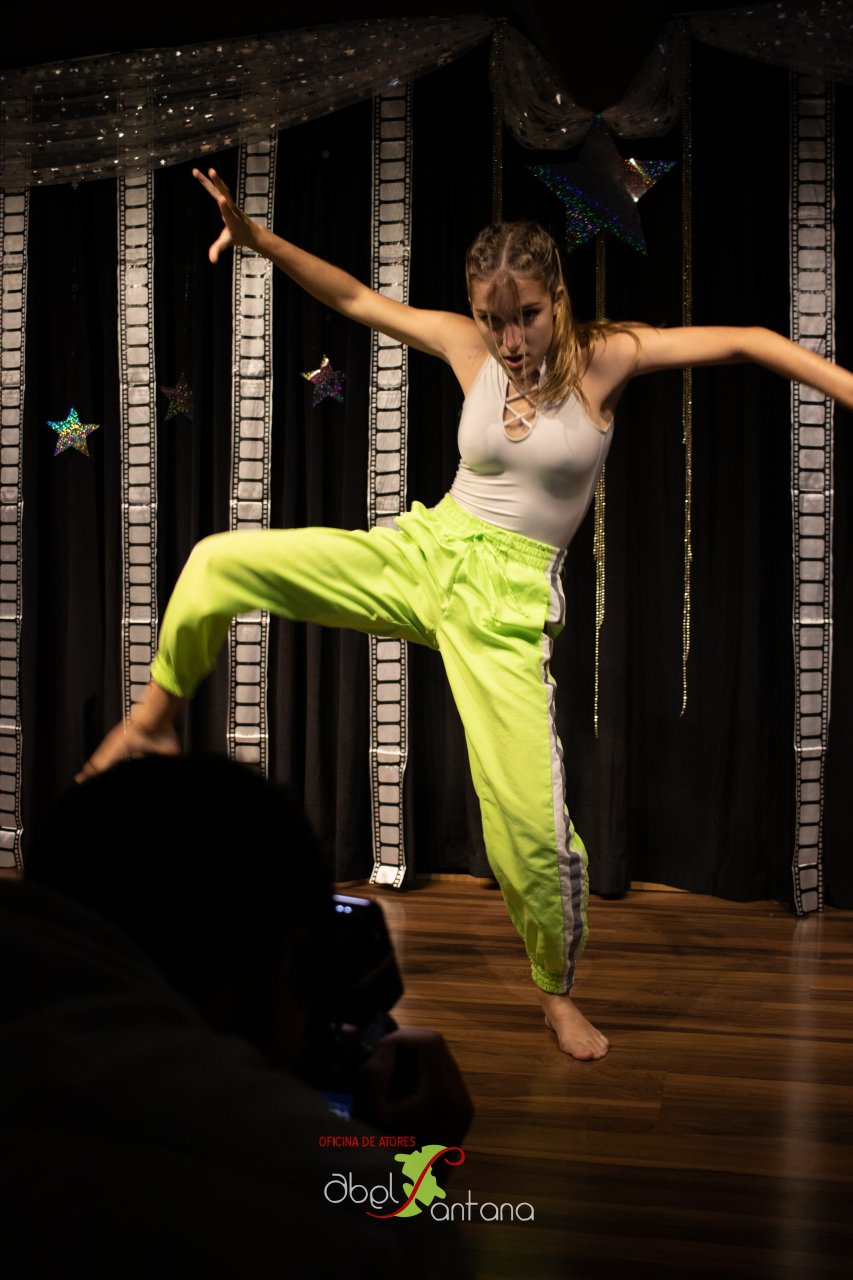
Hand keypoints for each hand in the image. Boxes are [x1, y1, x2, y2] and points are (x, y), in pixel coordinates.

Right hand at [192, 167, 256, 262]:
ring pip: (220, 188)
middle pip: (223, 193)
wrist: (250, 230)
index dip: (224, 206)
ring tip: (198, 171)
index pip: (227, 211)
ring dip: (211, 179)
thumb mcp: (228, 243)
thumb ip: (218, 250)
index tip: (220, 199)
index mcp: (231, 219)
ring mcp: (229, 202)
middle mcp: (231, 208)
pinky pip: (219, 188)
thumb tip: (212, 261)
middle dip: (216, 183)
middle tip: (209, 171)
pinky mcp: (227, 199)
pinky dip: (212, 181)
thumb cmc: (238, 237)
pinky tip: (205, 174)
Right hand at [352, 1028, 472, 1149]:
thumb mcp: (367, 1112)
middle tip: (379, 1066)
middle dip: (406, 1051)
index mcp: (444, 1094)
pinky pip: (442, 1083)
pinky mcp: (460, 1119)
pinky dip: (421, 1081)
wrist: (402, 1206)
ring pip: (440, 1065)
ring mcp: (464, 1110)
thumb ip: (375, 1071)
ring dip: (413, 1065)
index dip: (401, 1038)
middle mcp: (462, 1098)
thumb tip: (387, 1047)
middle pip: (437, 1051)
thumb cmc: (381, 1157)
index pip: (429, 1041)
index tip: (376, 1052)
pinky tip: (399, 1099)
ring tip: (386, 1084)